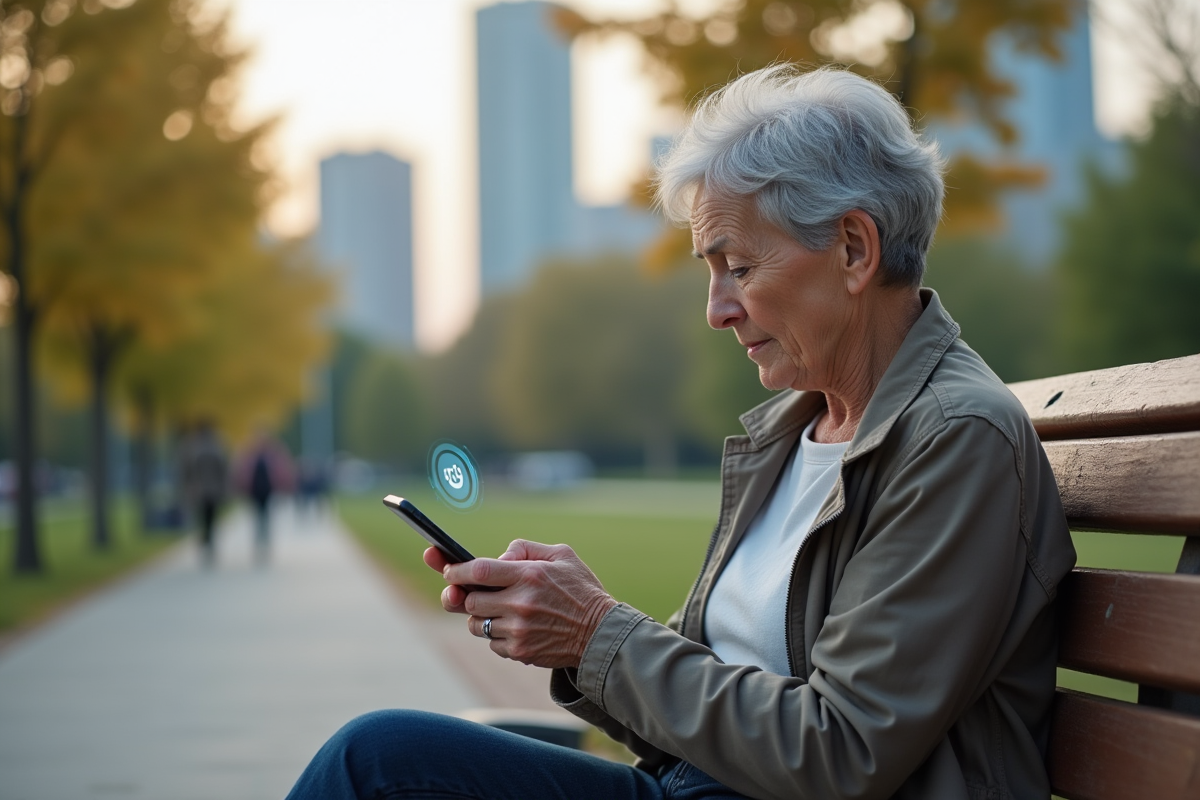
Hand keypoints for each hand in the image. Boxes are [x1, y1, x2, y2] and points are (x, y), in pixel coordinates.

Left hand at [424, 540, 617, 668]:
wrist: (601, 633)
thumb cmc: (581, 589)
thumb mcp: (561, 555)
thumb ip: (525, 548)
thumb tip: (499, 556)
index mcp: (529, 576)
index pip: (478, 571)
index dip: (456, 570)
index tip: (448, 569)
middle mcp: (521, 604)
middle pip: (470, 601)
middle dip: (465, 595)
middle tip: (471, 591)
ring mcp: (519, 632)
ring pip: (476, 625)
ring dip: (480, 616)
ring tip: (500, 609)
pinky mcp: (520, 652)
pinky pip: (492, 643)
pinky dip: (497, 635)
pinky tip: (517, 627)